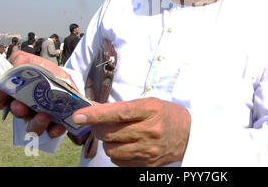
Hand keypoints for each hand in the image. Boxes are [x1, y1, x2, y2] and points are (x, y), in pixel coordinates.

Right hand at [0, 51, 71, 137]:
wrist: (66, 78)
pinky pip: (53, 131)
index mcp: (14, 96)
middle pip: (17, 115)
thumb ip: (21, 59)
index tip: (2, 93)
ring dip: (36, 123)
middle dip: (18, 110)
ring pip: (33, 128)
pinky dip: (55, 130)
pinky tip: (59, 126)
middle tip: (21, 106)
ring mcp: (39, 118)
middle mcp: (25, 109)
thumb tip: (17, 63)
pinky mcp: (55, 123)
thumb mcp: (32, 62)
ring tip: (44, 116)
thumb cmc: (44, 72)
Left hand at [72, 98, 190, 166]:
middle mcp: (150, 131)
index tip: (78, 115)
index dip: (96, 114)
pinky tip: (124, 145)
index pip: (119, 112)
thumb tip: (93, 108)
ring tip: (115, 135)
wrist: (189, 134)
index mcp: (150, 110)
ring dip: (107, 142)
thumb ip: (123, 107)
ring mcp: (148, 150)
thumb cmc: (166, 114)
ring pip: (111, 150)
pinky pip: (119, 162)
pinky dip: (116, 153)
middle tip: (99, 124)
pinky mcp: (147, 164)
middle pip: (110, 134)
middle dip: (98, 128)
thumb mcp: (149, 103)